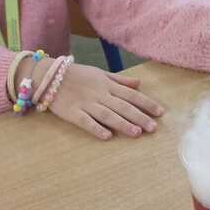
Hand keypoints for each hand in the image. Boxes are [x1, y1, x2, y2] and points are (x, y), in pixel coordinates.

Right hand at [46, 63, 164, 140]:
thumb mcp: (99, 73)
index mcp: (107, 85)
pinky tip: (107, 136)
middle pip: (123, 107)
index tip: (160, 112)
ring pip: (108, 115)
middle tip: (153, 127)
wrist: (49, 75)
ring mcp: (86, 104)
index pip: (131, 95)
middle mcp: (99, 94)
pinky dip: (96, 128)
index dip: (147, 103)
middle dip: (140, 116)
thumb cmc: (76, 75)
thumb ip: (119, 80)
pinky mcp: (72, 113)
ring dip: (123, 124)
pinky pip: (86, 122)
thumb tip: (139, 83)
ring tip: (137, 133)